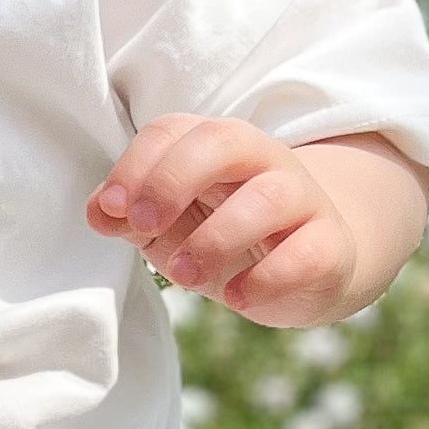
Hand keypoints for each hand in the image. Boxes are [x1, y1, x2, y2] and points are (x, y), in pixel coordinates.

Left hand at [87, 115, 375, 326]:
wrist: (307, 264)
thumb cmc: (224, 235)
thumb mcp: (169, 223)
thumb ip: (131, 215)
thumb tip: (100, 212)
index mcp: (215, 145)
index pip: (172, 132)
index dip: (137, 166)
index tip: (114, 210)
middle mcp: (263, 160)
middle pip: (223, 142)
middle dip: (172, 181)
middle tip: (143, 225)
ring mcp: (302, 199)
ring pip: (266, 199)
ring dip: (215, 239)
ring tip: (183, 274)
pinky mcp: (329, 246)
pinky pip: (304, 253)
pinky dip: (266, 277)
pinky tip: (236, 297)